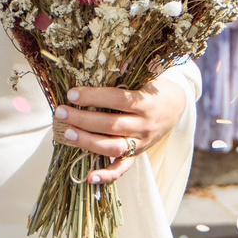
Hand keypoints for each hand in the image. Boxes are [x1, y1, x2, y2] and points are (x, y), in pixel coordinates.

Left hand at [51, 81, 183, 185]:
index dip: (94, 97)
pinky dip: (107, 175)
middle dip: (84, 119)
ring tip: (67, 134)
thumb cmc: (153, 88)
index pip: (118, 99)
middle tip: (61, 112)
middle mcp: (145, 124)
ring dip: (89, 142)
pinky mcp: (138, 155)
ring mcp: (141, 142)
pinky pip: (123, 168)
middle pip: (112, 125)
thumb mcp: (146, 75)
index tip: (72, 94)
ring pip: (114, 147)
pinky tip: (89, 177)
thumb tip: (104, 60)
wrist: (176, 107)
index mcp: (146, 102)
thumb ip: (127, 69)